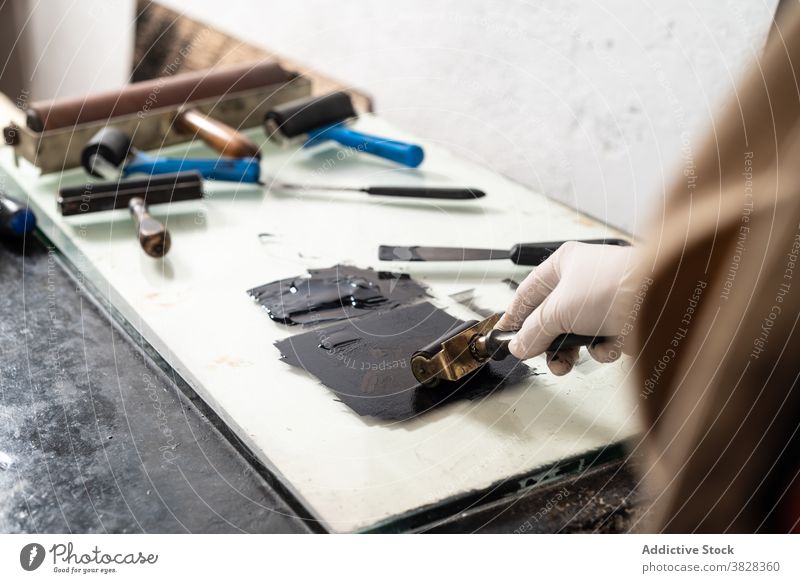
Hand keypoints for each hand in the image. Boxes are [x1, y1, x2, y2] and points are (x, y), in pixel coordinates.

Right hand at [496, 241, 639, 374]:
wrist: (662, 300)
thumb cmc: (613, 286)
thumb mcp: (558, 311)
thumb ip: (533, 332)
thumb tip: (518, 346)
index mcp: (564, 264)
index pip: (528, 292)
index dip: (514, 315)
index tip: (504, 335)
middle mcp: (583, 281)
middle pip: (551, 317)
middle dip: (545, 341)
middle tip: (538, 356)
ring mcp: (604, 302)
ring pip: (574, 334)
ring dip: (569, 352)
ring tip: (565, 364)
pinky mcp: (623, 321)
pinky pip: (601, 341)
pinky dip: (601, 349)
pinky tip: (607, 346)